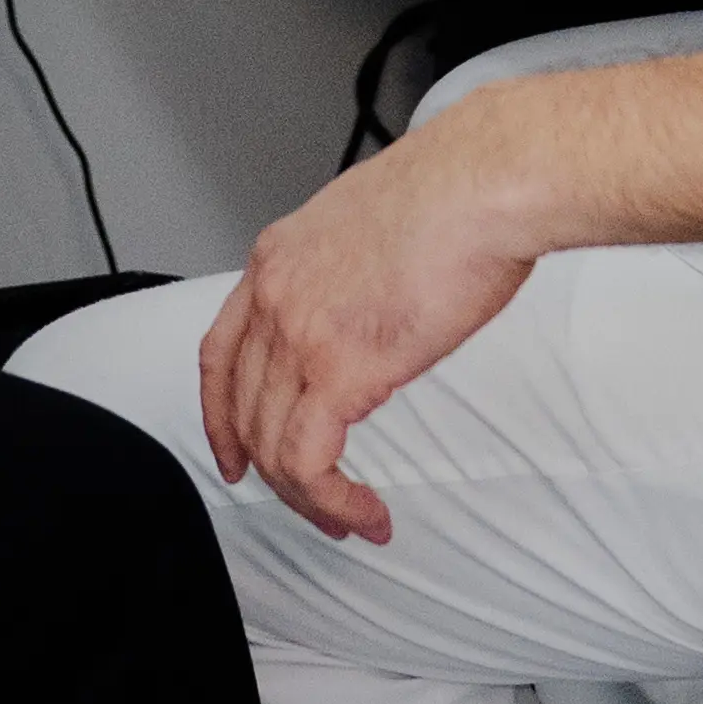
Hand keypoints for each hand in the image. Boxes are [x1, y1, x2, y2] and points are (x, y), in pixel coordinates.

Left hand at [197, 133, 543, 546]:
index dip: (220, 416)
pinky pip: (310, 463)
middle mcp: (274, 296)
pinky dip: (332, 501)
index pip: (220, 353)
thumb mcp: (369, 228)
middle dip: (273, 474)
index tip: (233, 455)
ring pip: (273, 447)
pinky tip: (367, 513)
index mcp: (276, 258)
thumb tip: (369, 312)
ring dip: (311, 499)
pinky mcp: (339, 371)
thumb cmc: (455, 194)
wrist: (483, 185)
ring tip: (352, 518)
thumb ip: (349, 276)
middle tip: (316, 505)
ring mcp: (298, 334)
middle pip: (244, 411)